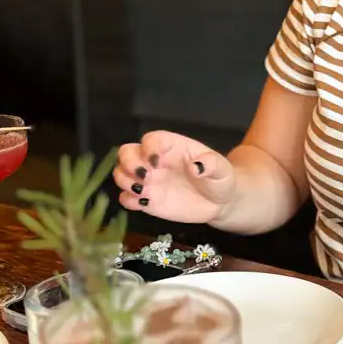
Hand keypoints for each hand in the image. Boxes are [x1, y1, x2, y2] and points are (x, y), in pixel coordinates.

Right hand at [114, 131, 235, 222]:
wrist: (219, 203)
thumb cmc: (219, 179)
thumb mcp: (221, 170)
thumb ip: (212, 164)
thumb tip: (197, 165)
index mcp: (171, 147)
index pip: (151, 139)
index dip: (149, 148)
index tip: (157, 162)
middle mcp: (154, 161)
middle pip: (127, 152)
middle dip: (129, 163)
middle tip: (145, 177)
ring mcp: (148, 181)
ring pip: (121, 174)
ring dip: (125, 181)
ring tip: (144, 191)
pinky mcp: (146, 200)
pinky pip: (126, 198)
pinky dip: (129, 200)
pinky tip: (145, 204)